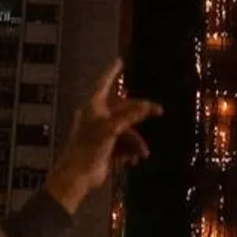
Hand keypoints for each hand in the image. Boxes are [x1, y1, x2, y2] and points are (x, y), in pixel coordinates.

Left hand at [45, 61, 160, 213]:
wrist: (78, 176)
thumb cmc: (89, 148)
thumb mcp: (111, 128)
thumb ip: (130, 115)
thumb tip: (148, 106)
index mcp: (93, 107)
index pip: (103, 84)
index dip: (111, 72)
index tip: (119, 60)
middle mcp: (97, 117)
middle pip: (123, 110)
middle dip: (139, 115)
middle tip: (159, 112)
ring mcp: (101, 133)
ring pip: (126, 130)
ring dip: (136, 142)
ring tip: (143, 154)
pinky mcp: (105, 149)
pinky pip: (123, 145)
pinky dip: (130, 151)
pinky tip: (134, 160)